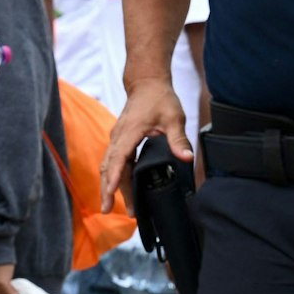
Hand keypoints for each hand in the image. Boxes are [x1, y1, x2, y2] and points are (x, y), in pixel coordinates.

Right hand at [102, 79, 190, 211]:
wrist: (147, 84)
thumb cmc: (160, 99)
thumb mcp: (174, 118)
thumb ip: (178, 140)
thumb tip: (187, 159)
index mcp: (129, 132)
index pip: (118, 158)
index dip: (114, 177)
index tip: (109, 193)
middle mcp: (118, 137)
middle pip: (108, 166)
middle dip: (107, 189)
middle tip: (106, 210)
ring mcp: (117, 139)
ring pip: (108, 166)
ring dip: (109, 185)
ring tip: (111, 206)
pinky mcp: (120, 141)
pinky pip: (113, 162)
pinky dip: (113, 176)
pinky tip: (118, 189)